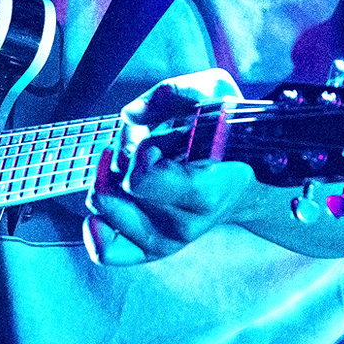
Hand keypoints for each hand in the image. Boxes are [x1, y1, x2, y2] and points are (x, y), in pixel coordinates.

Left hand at [82, 69, 259, 265]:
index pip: (142, 181)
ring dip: (107, 181)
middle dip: (119, 160)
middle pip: (115, 193)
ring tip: (133, 165)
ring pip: (103, 211)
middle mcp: (184, 224)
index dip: (140, 152)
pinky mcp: (151, 249)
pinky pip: (107, 251)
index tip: (158, 141)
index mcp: (203, 190)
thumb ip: (175, 92)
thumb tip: (130, 114)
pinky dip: (95, 228)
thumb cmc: (226, 131)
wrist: (248, 177)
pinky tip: (103, 201)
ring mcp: (167, 240)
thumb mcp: (215, 92)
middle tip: (146, 147)